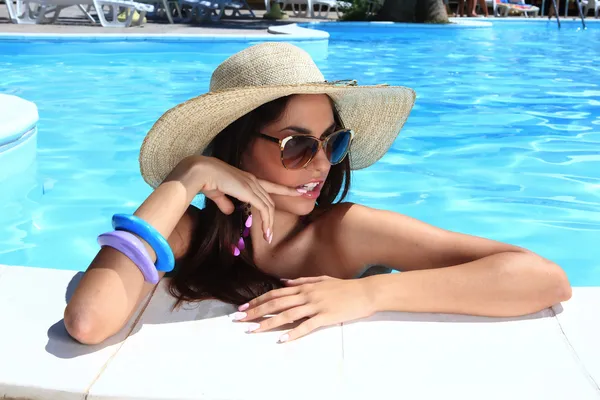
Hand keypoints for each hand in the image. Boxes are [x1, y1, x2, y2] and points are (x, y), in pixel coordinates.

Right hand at [192, 156, 302, 241]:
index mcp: (247, 179)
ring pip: (268, 206)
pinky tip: (266, 232)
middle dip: (273, 218)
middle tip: (271, 234)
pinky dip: (266, 221)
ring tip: (268, 237)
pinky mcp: (249, 191)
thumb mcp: (218, 194)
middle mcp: (253, 180)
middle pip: (270, 201)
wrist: (201, 172)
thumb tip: (230, 211)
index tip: (300, 191)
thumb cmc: (206, 180)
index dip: (286, 190)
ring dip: (269, 223)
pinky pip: (263, 208)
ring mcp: (252, 185)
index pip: (271, 185)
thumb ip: (225, 202)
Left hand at [232, 276, 375, 342]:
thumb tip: (283, 282)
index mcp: (304, 287)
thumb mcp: (321, 280)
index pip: (275, 294)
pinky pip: (306, 326)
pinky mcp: (325, 317)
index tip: (243, 307)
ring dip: (268, 323)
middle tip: (239, 319)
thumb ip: (301, 281)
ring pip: (287, 315)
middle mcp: (306, 295)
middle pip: (276, 304)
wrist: (365, 292)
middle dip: (255, 312)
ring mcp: (315, 306)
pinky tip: (282, 339)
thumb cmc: (343, 287)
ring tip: (253, 330)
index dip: (258, 300)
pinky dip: (293, 333)